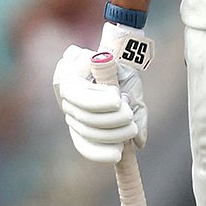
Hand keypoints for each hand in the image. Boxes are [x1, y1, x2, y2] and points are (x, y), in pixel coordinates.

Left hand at [52, 44, 146, 162]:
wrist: (121, 49)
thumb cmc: (126, 76)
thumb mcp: (135, 101)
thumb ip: (137, 121)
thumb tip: (140, 144)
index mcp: (84, 120)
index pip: (84, 144)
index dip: (98, 153)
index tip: (118, 156)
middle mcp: (71, 109)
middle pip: (88, 130)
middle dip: (113, 129)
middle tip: (130, 117)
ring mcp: (66, 93)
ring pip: (85, 114)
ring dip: (108, 113)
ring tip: (124, 102)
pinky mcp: (67, 77)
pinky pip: (84, 96)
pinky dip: (102, 97)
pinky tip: (114, 92)